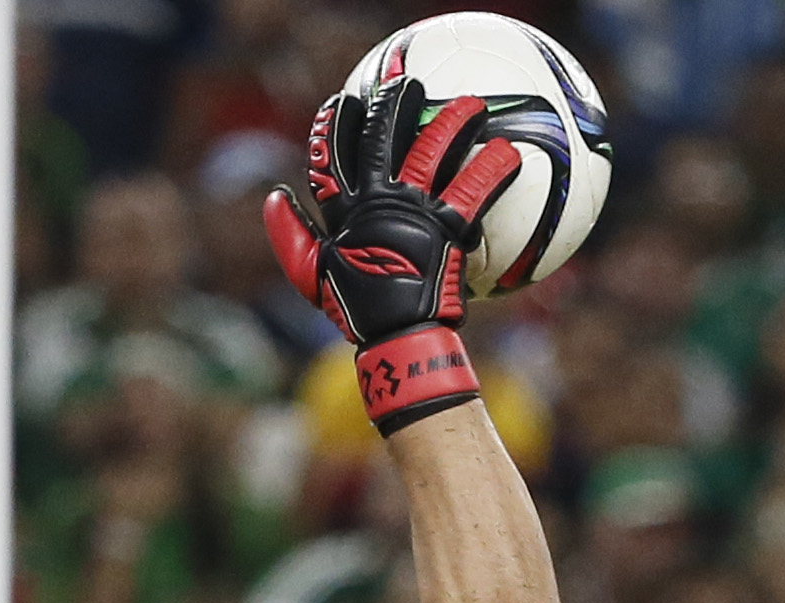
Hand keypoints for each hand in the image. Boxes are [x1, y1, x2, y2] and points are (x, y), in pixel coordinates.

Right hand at [262, 78, 511, 434]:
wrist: (396, 337)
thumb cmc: (359, 308)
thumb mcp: (313, 276)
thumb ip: (291, 237)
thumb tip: (275, 196)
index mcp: (346, 209)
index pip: (332, 154)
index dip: (335, 123)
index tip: (345, 100)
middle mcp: (378, 200)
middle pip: (383, 136)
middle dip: (393, 102)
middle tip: (408, 82)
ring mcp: (414, 210)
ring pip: (431, 150)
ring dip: (451, 121)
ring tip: (471, 105)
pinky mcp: (448, 226)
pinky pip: (473, 189)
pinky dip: (492, 170)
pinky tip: (510, 154)